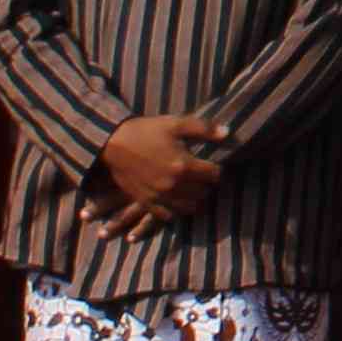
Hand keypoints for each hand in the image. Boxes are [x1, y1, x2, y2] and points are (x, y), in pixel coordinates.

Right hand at [94, 113, 229, 232]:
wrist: (113, 143)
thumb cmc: (146, 131)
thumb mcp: (176, 124)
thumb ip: (204, 129)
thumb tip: (228, 133)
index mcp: (184, 165)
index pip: (215, 175)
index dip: (217, 169)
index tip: (213, 165)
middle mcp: (174, 185)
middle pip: (204, 193)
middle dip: (207, 184)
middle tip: (204, 177)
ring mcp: (160, 196)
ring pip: (190, 207)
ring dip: (195, 199)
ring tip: (192, 188)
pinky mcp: (147, 202)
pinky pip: (169, 216)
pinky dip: (177, 210)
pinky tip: (177, 199)